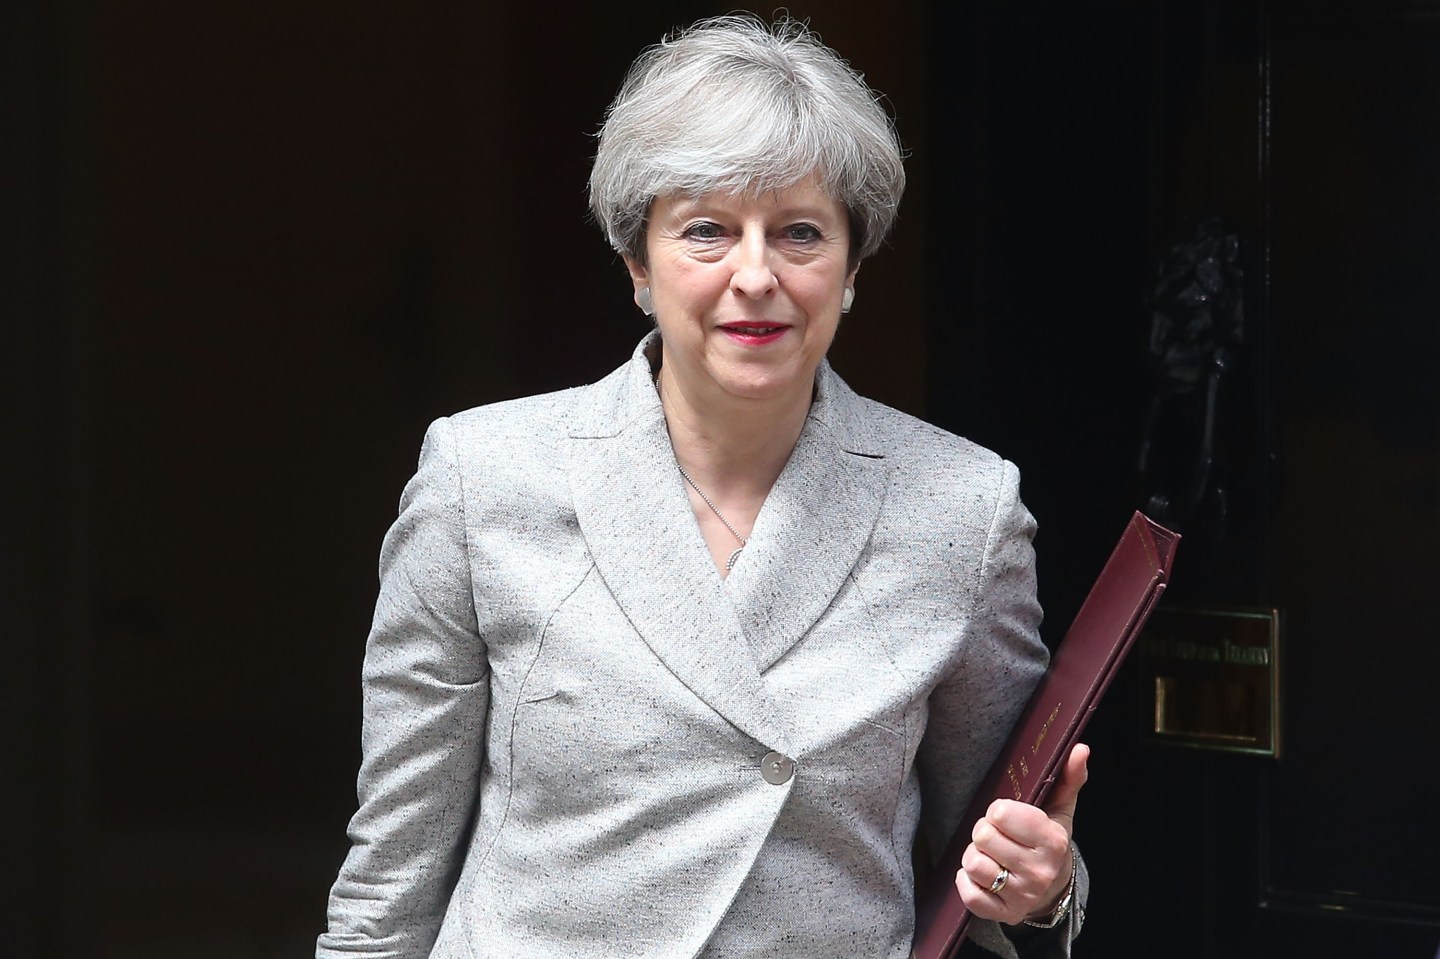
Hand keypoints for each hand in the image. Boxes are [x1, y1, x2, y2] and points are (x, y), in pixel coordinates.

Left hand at [954, 743, 1088, 924]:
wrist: (1053, 891)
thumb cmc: (1049, 842)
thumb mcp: (1061, 810)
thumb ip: (1069, 778)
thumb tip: (1080, 748)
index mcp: (1052, 841)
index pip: (1001, 813)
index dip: (998, 810)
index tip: (1006, 815)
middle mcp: (1039, 871)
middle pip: (983, 836)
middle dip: (984, 832)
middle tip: (997, 836)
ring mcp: (1022, 896)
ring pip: (973, 864)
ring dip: (975, 855)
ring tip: (990, 854)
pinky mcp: (1004, 914)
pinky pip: (969, 894)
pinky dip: (967, 881)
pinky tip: (982, 875)